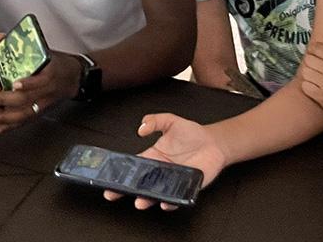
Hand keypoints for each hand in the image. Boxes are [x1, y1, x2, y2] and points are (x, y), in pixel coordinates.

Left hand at [0, 52, 80, 134]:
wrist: (75, 78)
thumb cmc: (57, 62)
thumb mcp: (45, 51)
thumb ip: (22, 46)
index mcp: (50, 74)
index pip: (40, 81)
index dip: (28, 84)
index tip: (14, 84)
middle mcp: (47, 92)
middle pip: (27, 100)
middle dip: (6, 100)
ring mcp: (43, 105)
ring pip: (23, 115)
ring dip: (4, 118)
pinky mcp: (39, 113)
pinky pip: (23, 122)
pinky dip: (9, 127)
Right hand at [103, 114, 227, 210]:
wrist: (213, 142)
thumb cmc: (192, 134)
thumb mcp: (171, 121)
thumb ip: (155, 120)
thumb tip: (141, 128)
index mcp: (153, 156)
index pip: (133, 166)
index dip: (121, 171)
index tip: (108, 176)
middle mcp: (160, 171)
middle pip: (140, 183)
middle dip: (126, 190)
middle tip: (114, 193)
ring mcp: (172, 181)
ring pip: (155, 194)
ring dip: (147, 199)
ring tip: (139, 201)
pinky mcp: (186, 187)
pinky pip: (176, 198)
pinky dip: (170, 202)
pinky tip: (165, 203)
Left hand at [298, 41, 322, 122]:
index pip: (317, 47)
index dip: (315, 51)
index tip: (316, 56)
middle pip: (308, 58)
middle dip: (311, 63)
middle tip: (317, 69)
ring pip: (305, 72)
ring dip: (309, 76)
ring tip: (317, 79)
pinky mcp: (321, 96)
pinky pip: (305, 86)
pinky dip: (308, 87)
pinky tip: (316, 88)